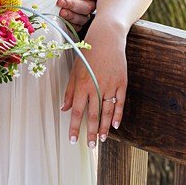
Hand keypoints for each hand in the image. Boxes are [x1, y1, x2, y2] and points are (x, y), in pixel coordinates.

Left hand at [56, 0, 102, 28]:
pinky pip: (78, 26)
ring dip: (72, 16)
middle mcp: (92, 0)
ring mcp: (86, 11)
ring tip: (61, 12)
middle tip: (61, 1)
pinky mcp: (78, 18)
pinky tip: (63, 20)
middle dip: (74, 4)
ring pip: (84, 17)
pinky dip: (71, 25)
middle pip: (89, 6)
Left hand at [60, 24, 127, 146]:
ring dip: (105, 127)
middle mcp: (96, 87)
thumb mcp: (74, 70)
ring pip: (107, 112)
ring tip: (102, 140)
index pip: (77, 111)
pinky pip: (120, 103)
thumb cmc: (88, 54)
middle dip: (91, 132)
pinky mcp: (122, 83)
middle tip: (90, 146)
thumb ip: (69, 91)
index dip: (75, 127)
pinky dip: (117, 115)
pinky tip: (115, 125)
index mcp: (82, 85)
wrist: (106, 39)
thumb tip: (63, 108)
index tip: (73, 140)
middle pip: (93, 115)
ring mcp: (110, 85)